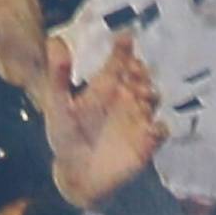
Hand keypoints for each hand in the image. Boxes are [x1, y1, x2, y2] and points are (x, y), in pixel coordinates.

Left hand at [44, 35, 166, 209]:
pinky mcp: (145, 144)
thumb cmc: (65, 137)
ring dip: (150, 95)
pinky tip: (151, 128)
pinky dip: (159, 128)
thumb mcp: (57, 104)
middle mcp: (124, 99)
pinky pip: (160, 132)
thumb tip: (55, 42)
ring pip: (154, 99)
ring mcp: (137, 120)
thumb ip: (58, 76)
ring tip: (140, 97)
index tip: (126, 39)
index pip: (119, 61)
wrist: (76, 174)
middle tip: (134, 73)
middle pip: (141, 76)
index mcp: (105, 86)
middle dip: (141, 71)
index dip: (124, 48)